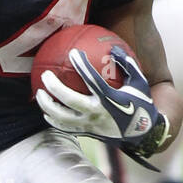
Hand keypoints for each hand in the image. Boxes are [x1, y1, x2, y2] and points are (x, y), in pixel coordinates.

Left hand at [35, 44, 167, 168]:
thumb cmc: (141, 104)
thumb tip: (114, 48)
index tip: (73, 52)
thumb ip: (127, 64)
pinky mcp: (86, 133)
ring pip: (62, 117)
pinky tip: (46, 112)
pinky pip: (65, 128)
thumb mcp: (139, 83)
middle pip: (69, 100)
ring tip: (39, 94)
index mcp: (110, 99)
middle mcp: (97, 113)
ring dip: (47, 106)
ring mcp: (90, 125)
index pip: (92, 80)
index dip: (81, 65)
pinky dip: (54, 120)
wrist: (143, 135)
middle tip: (45, 75)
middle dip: (55, 87)